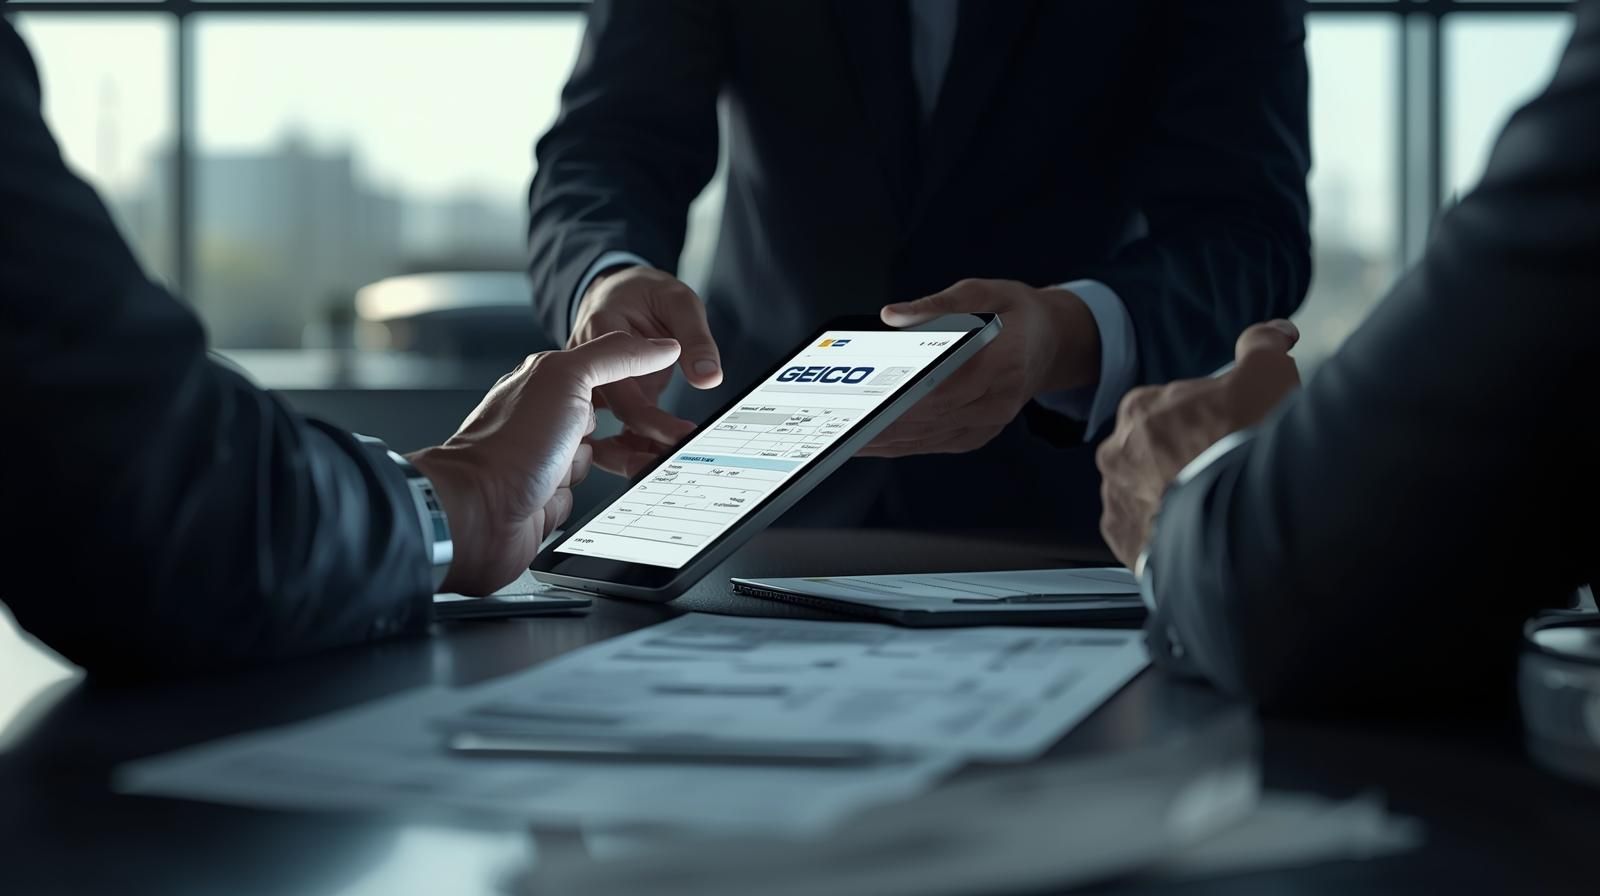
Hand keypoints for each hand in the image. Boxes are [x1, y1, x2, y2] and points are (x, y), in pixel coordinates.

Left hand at [409, 332, 680, 594]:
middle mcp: (543, 419)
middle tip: (676, 435)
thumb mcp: (567, 379)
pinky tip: (600, 494)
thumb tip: (659, 345)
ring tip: (648, 466)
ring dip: (625, 464)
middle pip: (609, 417)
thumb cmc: (511, 446)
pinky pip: (587, 494)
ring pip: (602, 459)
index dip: (641, 374)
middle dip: (642, 428)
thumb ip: (614, 357)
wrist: (478, 515)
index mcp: (546, 382)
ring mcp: (544, 460)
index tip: (676, 377)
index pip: (606, 368)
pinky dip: (598, 496)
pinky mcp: (546, 498)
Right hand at [573, 266, 721, 475]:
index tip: (683, 437)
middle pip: (611, 416)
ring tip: (665, 470)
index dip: (653, 421)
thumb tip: (709, 377)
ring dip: (632, 452)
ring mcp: (586, 381)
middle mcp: (584, 362)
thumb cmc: (645, 291)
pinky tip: (652, 460)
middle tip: (675, 466)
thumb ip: (694, 339)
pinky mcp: (598, 395)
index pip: (624, 391)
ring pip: (604, 427)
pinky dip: (630, 443)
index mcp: (599, 333)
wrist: (616, 288)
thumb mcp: (678, 301)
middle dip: (642, 448)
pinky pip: (610, 424)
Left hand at [860, 279, 1100, 456]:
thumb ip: (936, 305)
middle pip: (933, 415)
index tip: (870, 399)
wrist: (1051, 341)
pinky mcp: (979, 434)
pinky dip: (902, 444)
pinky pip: (935, 443)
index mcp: (1004, 360)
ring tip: (847, 435)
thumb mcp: (982, 291)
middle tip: (844, 421)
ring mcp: (990, 422)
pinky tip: (873, 440)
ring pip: (930, 436)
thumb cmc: (1015, 313)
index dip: (906, 395)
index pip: (947, 384)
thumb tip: (893, 315)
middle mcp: (1000, 399)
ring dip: (887, 439)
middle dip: (886, 420)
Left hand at [1096, 320, 1301, 568]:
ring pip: (1149, 492)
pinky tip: (1198, 531)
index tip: (1234, 432)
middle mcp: (1117, 452)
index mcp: (1140, 408)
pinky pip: (1144, 532)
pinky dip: (1167, 532)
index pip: (1178, 407)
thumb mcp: (1266, 376)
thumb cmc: (1244, 445)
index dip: (1212, 418)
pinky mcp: (1124, 541)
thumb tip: (1275, 332)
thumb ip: (1265, 348)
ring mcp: (1117, 499)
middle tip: (1229, 471)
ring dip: (1176, 495)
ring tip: (1218, 506)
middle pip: (1160, 450)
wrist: (1234, 526)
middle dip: (1189, 457)